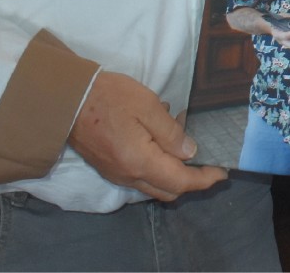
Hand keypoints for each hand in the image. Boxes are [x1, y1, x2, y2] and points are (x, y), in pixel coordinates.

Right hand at [67, 71, 225, 200]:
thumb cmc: (109, 98)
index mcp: (140, 163)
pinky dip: (157, 170)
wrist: (67, 99)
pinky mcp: (109, 168)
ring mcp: (117, 174)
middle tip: (208, 164)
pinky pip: (140, 179)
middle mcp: (128, 176)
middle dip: (192, 182)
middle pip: (168, 191)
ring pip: (154, 187)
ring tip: (185, 149)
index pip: (180, 182)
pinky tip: (161, 145)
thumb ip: (171, 133)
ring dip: (174, 176)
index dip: (204, 180)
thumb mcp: (147, 106)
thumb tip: (190, 153)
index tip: (222, 173)